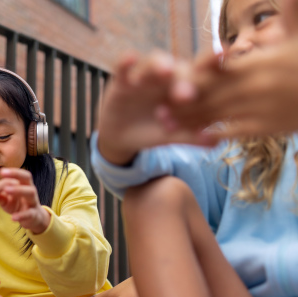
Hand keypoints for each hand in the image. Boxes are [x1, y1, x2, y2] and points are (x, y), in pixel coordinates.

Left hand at [0, 168, 50, 233]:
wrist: (31, 219)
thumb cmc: (17, 205)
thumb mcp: (5, 200)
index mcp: (23, 184)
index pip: (18, 175)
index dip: (12, 172)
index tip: (1, 172)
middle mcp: (30, 190)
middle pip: (26, 179)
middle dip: (16, 175)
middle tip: (3, 175)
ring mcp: (33, 202)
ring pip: (30, 193)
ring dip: (18, 190)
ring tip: (7, 190)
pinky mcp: (33, 215)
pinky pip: (29, 213)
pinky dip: (21, 215)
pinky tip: (13, 217)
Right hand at [98, 51, 216, 166]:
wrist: (124, 136)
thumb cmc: (155, 130)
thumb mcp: (173, 135)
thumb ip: (192, 136)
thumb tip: (216, 142)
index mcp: (186, 87)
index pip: (202, 75)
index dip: (215, 67)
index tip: (227, 63)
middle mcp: (168, 77)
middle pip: (180, 68)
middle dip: (185, 78)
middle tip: (187, 95)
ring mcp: (145, 76)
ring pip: (154, 62)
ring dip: (160, 64)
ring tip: (164, 71)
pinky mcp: (122, 80)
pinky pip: (123, 66)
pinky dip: (126, 61)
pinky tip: (129, 59)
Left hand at [165, 0, 297, 137]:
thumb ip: (290, 12)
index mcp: (259, 62)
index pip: (217, 69)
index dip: (192, 75)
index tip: (168, 80)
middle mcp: (255, 85)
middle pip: (210, 93)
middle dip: (182, 101)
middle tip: (156, 108)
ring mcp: (260, 108)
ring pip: (217, 114)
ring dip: (190, 120)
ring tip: (166, 125)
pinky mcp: (267, 127)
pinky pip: (235, 132)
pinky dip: (214, 134)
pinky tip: (197, 138)